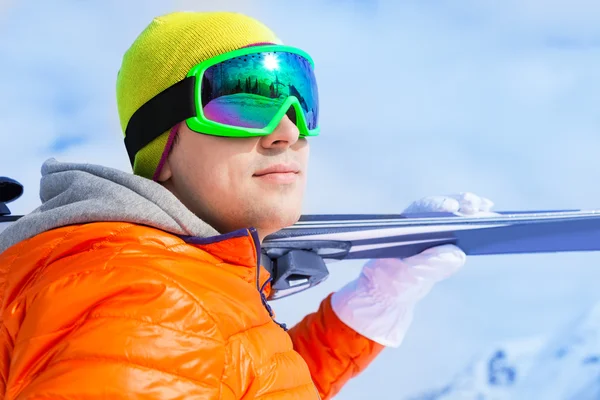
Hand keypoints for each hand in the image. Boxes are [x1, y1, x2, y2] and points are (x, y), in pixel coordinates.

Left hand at [331, 192, 494, 347]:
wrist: (393, 293)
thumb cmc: (393, 283)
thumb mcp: (407, 277)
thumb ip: (428, 266)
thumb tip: (457, 253)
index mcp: (404, 226)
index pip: (423, 210)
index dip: (439, 206)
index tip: (453, 208)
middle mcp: (419, 223)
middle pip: (443, 208)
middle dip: (462, 203)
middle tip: (479, 206)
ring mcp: (433, 231)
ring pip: (456, 215)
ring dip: (474, 211)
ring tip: (491, 213)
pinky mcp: (444, 242)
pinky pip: (463, 229)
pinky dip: (477, 225)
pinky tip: (494, 226)